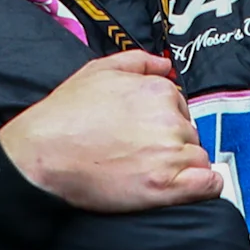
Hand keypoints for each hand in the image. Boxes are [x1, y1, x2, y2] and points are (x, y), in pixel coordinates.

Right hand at [0, 51, 222, 212]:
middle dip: (171, 144)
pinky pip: (208, 184)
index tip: (143, 135)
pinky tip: (188, 188)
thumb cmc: (64, 116)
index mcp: (158, 90)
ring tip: (148, 172)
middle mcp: (169, 119)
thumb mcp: (97, 71)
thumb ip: (138, 62)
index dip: (163, 123)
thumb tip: (165, 65)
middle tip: (139, 155)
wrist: (41, 155)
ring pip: (197, 159)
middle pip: (189, 134)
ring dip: (182, 167)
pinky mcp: (165, 186)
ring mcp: (169, 153)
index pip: (180, 108)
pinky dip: (204, 187)